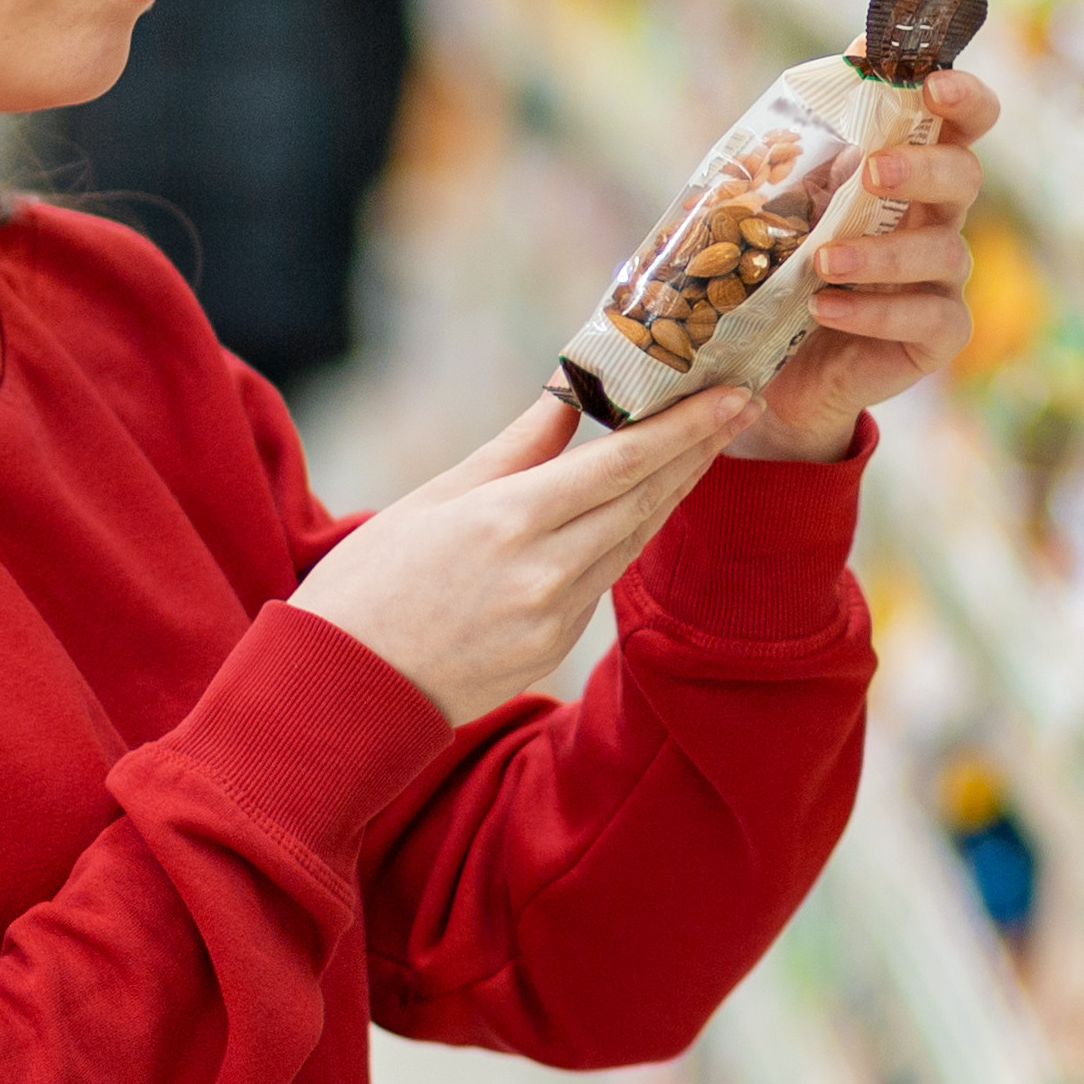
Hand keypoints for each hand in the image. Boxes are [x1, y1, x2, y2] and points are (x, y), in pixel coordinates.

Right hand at [290, 385, 769, 722]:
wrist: (343, 690)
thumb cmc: (369, 581)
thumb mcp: (434, 498)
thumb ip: (514, 449)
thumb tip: (569, 396)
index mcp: (510, 520)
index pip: (621, 463)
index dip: (684, 427)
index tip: (732, 394)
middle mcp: (545, 571)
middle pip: (644, 500)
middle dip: (696, 451)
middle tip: (740, 405)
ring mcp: (554, 617)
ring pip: (631, 541)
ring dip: (671, 493)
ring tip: (704, 447)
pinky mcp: (553, 648)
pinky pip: (601, 581)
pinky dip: (626, 538)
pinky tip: (643, 508)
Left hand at [737, 69, 999, 463]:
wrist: (776, 362)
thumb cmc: (788, 263)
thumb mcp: (792, 191)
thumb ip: (826, 127)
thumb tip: (858, 48)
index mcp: (913, 172)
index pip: (964, 121)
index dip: (964, 97)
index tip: (934, 84)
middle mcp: (939, 218)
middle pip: (964, 176)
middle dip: (922, 168)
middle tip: (873, 172)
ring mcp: (944, 278)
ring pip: (943, 251)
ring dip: (881, 253)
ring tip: (824, 262)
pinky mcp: (938, 335)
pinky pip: (926, 317)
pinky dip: (875, 311)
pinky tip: (826, 308)